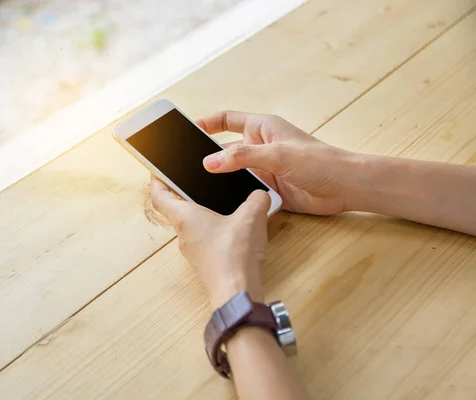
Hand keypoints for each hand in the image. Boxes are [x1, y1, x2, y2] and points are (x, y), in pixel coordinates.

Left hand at [150, 177, 268, 308]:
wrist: (237, 293)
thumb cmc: (234, 255)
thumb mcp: (251, 216)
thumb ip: (257, 199)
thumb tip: (260, 195)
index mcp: (185, 218)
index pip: (159, 196)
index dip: (156, 180)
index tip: (158, 170)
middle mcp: (184, 234)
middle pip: (176, 210)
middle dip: (184, 195)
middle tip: (194, 181)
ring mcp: (194, 251)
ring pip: (192, 227)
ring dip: (202, 214)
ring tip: (220, 202)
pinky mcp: (206, 263)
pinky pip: (206, 241)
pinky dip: (215, 231)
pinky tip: (235, 228)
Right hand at [198, 111, 356, 214]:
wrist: (345, 188)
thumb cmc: (320, 161)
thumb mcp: (277, 155)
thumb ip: (242, 157)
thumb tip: (209, 163)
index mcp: (261, 128)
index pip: (226, 120)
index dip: (206, 123)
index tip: (186, 131)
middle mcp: (259, 147)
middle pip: (224, 150)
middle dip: (206, 157)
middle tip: (183, 167)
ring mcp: (262, 168)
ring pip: (231, 173)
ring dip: (218, 180)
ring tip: (195, 187)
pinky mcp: (267, 188)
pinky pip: (242, 190)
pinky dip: (231, 195)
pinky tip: (218, 202)